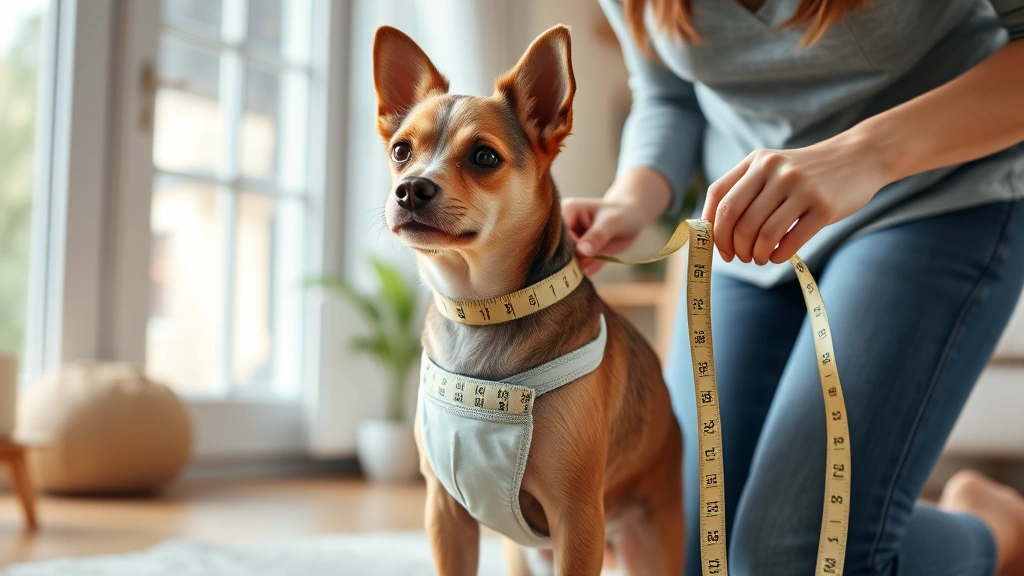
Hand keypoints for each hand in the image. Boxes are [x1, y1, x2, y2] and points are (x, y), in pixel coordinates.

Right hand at [562, 167, 671, 274]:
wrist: (632, 219)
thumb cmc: (622, 214)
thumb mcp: (612, 222)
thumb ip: (597, 236)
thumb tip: (582, 251)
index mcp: (566, 211)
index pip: (558, 236)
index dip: (570, 249)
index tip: (588, 253)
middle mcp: (563, 227)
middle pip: (559, 252)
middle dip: (578, 260)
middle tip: (597, 255)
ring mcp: (569, 242)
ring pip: (567, 264)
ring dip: (585, 265)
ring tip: (601, 254)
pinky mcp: (577, 254)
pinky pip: (578, 269)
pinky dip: (591, 268)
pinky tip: (602, 258)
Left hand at [702, 133, 891, 264]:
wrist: (860, 156)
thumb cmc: (807, 172)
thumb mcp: (774, 168)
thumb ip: (746, 190)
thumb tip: (715, 232)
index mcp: (757, 161)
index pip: (719, 197)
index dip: (713, 227)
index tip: (719, 247)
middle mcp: (776, 171)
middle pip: (737, 220)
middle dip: (733, 246)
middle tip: (740, 257)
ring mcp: (801, 188)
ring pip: (762, 234)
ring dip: (755, 255)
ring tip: (759, 258)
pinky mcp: (824, 207)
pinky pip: (790, 241)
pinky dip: (777, 256)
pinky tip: (777, 256)